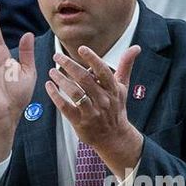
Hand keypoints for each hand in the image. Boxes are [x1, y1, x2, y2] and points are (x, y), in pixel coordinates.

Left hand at [47, 43, 142, 178]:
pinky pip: (65, 107)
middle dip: (69, 65)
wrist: (114, 137)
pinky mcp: (80, 122)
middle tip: (57, 55)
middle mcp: (103, 100)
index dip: (92, 59)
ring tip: (52, 71)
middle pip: (84, 80)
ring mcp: (92, 112)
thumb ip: (126, 65)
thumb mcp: (122, 87)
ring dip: (61, 79)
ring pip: (74, 92)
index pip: (103, 71)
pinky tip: (49, 86)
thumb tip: (136, 47)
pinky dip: (55, 95)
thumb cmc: (116, 108)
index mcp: (113, 90)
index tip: (81, 49)